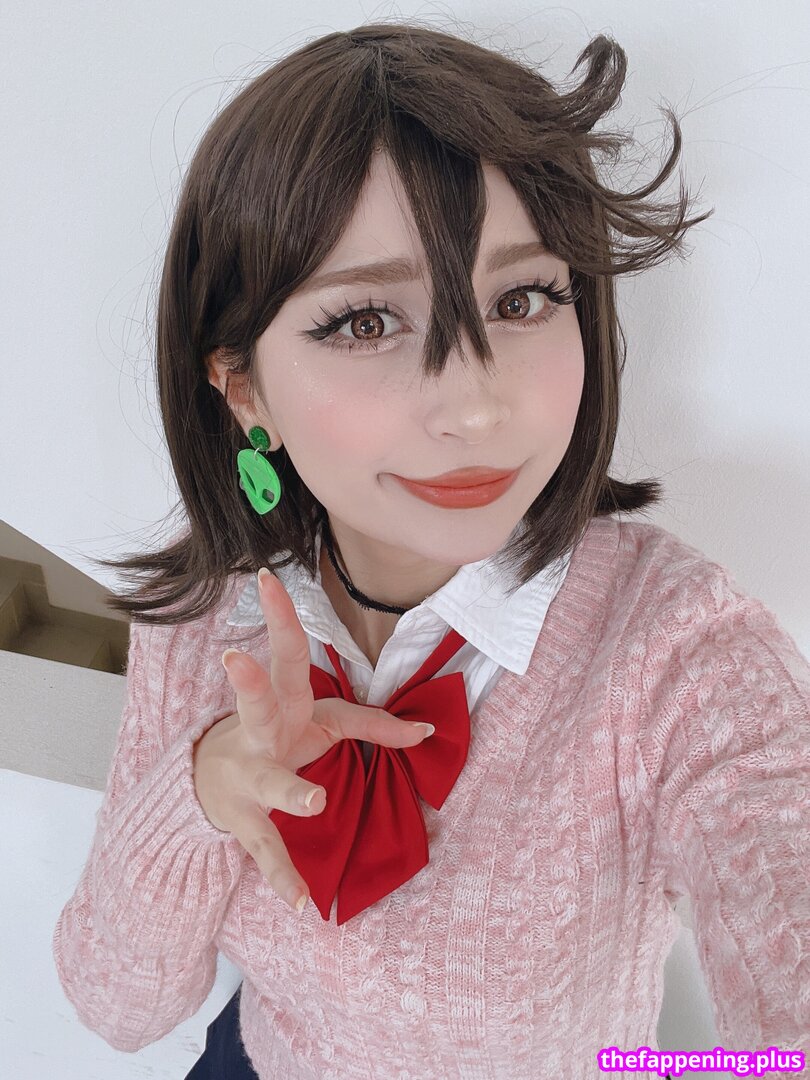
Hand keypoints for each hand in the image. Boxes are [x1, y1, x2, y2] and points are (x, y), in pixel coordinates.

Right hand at [192, 568, 432, 911]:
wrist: (211, 783)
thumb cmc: (277, 737)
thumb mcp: (321, 721)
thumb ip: (371, 722)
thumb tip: (429, 729)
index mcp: (284, 701)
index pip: (286, 654)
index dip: (281, 617)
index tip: (269, 578)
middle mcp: (260, 733)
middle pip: (256, 702)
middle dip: (247, 680)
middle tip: (234, 658)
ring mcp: (250, 778)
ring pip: (269, 781)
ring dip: (290, 790)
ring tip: (314, 803)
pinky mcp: (248, 821)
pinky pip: (268, 849)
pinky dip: (285, 876)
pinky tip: (302, 903)